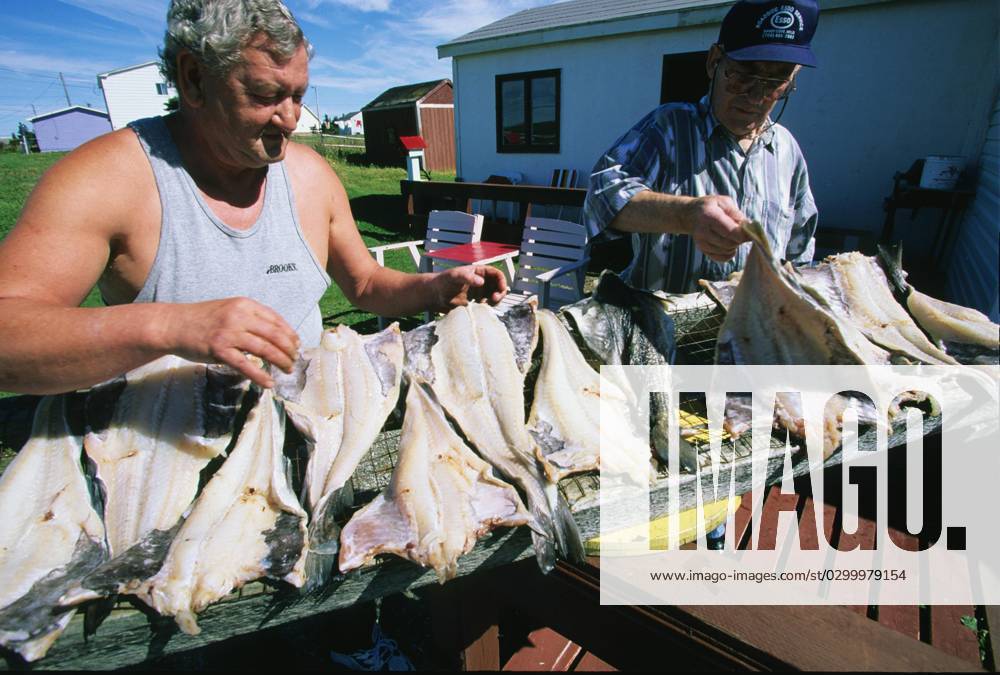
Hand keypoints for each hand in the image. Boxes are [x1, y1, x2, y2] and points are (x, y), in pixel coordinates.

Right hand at [163, 298, 299, 388]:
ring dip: (281, 362)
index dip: (290, 334)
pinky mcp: (219, 350)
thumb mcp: (229, 309)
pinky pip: (246, 365)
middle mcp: (239, 316)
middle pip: (275, 335)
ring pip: (265, 349)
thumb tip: (275, 334)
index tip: (297, 344)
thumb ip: (250, 318)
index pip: (276, 320)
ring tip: (287, 370)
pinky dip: (260, 376)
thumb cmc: (203, 319)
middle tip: (295, 360)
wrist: (173, 325)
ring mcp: (229, 333)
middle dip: (289, 350)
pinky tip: (269, 383)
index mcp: (244, 305)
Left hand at [430, 265, 508, 312]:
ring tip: (485, 305)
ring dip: (494, 303)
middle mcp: (482, 282)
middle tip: (494, 300)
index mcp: (479, 272)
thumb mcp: (454, 276)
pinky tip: (479, 310)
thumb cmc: (443, 282)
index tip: (501, 289)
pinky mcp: (476, 305)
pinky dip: (487, 310)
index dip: (502, 281)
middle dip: (500, 293)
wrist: (434, 296)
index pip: (497, 274)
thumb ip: (467, 277)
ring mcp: (480, 294)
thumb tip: (482, 282)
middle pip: (499, 287)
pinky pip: (486, 307)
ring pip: (494, 298)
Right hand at [686, 195, 749, 261]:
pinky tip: (728, 245)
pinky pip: (721, 258)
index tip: (749, 230)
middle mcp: (703, 231)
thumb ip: (736, 213)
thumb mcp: (723, 202)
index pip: (731, 232)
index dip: (744, 234)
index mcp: (709, 216)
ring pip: (727, 251)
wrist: (690, 214)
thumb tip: (747, 226)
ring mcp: (701, 242)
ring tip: (732, 236)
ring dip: (734, 245)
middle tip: (740, 231)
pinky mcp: (703, 250)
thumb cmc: (710, 206)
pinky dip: (729, 253)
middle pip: (730, 243)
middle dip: (739, 239)